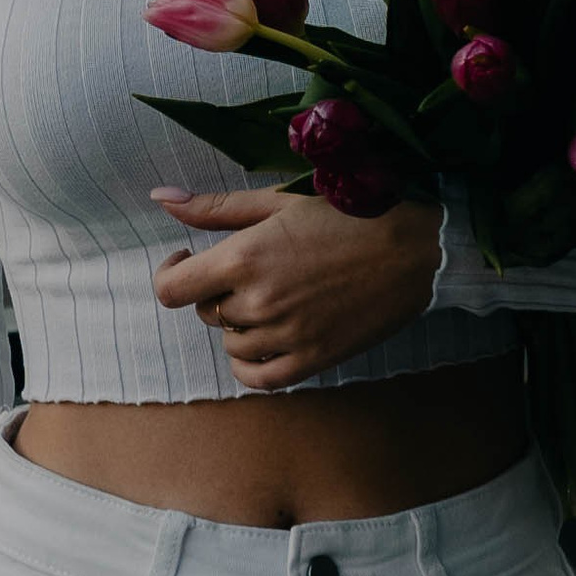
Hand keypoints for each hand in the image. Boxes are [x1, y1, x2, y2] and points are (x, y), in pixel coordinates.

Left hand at [151, 183, 442, 389]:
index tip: (186, 259)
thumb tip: (160, 198)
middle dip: (218, 291)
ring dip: (239, 323)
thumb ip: (214, 207)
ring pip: (231, 342)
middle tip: (253, 269)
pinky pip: (258, 377)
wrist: (415, 248)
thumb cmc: (347, 215)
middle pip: (206, 312)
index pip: (171, 289)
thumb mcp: (278, 201)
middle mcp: (259, 301)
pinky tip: (264, 339)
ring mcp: (287, 335)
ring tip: (271, 296)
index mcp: (245, 257)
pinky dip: (250, 363)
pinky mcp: (313, 359)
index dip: (169, 273)